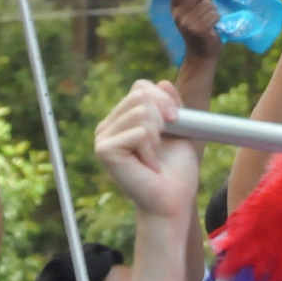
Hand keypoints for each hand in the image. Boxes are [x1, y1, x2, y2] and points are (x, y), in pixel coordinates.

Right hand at [94, 79, 200, 221]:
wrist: (173, 199)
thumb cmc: (176, 169)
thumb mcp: (179, 129)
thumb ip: (170, 105)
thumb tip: (160, 81)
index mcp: (121, 120)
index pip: (140, 87)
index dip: (164, 98)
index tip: (176, 120)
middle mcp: (107, 127)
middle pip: (140, 94)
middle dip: (163, 116)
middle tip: (163, 143)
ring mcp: (102, 139)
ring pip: (141, 112)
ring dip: (156, 136)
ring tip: (153, 156)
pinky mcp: (104, 151)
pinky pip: (138, 132)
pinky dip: (150, 149)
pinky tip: (147, 165)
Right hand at [170, 0, 220, 62]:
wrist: (201, 53)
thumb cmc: (199, 29)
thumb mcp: (190, 14)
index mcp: (174, 10)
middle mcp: (178, 16)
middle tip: (209, 4)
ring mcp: (187, 24)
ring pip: (207, 5)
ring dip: (214, 10)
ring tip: (210, 18)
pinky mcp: (199, 30)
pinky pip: (214, 15)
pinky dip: (218, 18)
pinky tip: (214, 25)